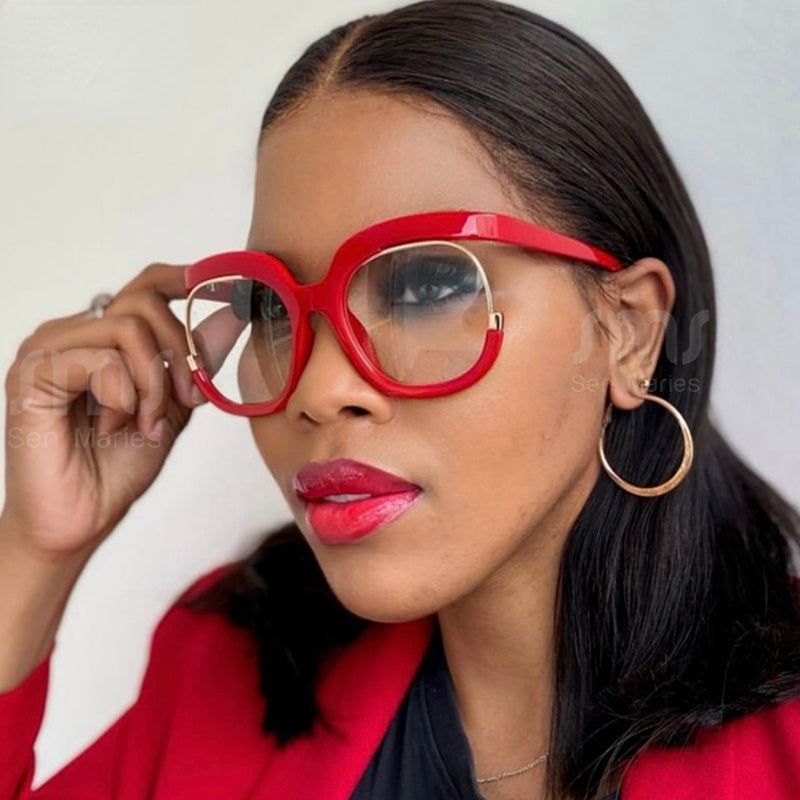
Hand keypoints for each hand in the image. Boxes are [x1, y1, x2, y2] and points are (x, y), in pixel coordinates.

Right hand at [1, 262, 206, 561]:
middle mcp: (72, 334)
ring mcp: (48, 349)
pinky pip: (103, 360)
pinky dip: (125, 397)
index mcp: (100, 338)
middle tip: (188, 398)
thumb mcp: (172, 407)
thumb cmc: (115, 467)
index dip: (181, 280)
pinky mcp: (33, 372)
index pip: (142, 286)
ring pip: (128, 328)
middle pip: (143, 302)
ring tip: (144, 422)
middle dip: (180, 351)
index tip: (216, 287)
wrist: (79, 519)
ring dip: (153, 384)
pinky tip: (112, 426)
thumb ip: (194, 363)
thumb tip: (231, 317)